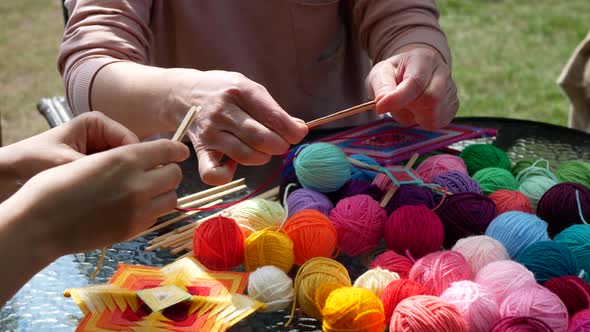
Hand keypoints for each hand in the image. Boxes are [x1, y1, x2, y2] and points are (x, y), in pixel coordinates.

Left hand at [0, 112, 138, 195]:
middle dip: (128, 174)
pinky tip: (107, 200)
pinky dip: (110, 189)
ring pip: (122, 169)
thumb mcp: (69, 164)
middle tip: (127, 194)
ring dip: (119, 183)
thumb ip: (101, 169)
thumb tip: (131, 180)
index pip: (132, 143)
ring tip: (115, 198)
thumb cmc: (31, 162)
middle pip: (130, 156)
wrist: (6, 177)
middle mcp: (101, 136)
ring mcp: (98, 153)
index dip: (137, 164)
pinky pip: (111, 178)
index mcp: (98, 123)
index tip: (138, 185)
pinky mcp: (93, 169)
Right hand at [4, 139, 188, 256]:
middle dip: (169, 171)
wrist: (41, 223)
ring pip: (172, 198)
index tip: (179, 151)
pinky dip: (152, 210)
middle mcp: (138, 183)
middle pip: (175, 174)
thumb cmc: (55, 186)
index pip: (168, 150)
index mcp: (126, 158)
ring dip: (164, 192)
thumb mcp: (92, 159)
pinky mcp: (134, 230)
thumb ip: (123, 158)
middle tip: (159, 172)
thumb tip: (146, 158)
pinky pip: (156, 216)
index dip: (176, 149)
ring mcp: (139, 209)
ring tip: (150, 191)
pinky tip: (136, 207)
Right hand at [171, 70, 307, 184]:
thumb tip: (300, 129)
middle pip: (261, 139)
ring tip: (261, 150)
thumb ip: (272, 109)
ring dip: (261, 158)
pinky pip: (213, 174)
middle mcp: (222, 111)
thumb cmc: (224, 93)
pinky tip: (232, 165)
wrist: (182, 94)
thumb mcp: (248, 89)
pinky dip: (227, 174)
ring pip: (245, 156)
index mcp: (239, 91)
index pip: (273, 116)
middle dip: (279, 146)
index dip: (292, 131)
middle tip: (279, 144)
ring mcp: (209, 132)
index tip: (297, 135)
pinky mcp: (199, 150)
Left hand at [366, 44, 458, 128]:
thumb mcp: (380, 74)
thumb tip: (382, 103)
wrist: (410, 74)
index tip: (380, 107)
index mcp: (424, 59)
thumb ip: (381, 87)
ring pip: (435, 114)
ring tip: (409, 105)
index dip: (398, 98)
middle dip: (409, 107)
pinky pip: (438, 122)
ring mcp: (451, 89)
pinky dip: (423, 121)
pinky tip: (418, 111)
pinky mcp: (453, 106)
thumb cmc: (395, 73)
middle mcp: (443, 72)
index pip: (416, 82)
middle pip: (431, 99)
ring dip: (415, 115)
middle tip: (398, 102)